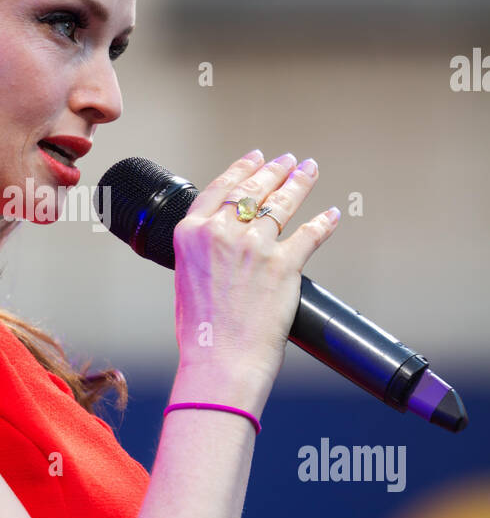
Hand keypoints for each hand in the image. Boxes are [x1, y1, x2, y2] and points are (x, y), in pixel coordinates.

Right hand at [173, 149, 339, 388]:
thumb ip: (203, 252)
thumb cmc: (201, 332)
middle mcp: (221, 233)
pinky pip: (310, 235)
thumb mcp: (186, 279)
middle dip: (274, 171)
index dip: (241, 169)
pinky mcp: (284, 264)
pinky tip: (331, 215)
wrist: (220, 359)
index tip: (255, 158)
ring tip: (308, 170)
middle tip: (288, 160)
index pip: (220, 188)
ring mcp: (254, 246)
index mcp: (190, 234)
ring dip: (299, 183)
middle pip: (253, 190)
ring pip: (282, 203)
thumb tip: (222, 243)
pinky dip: (324, 223)